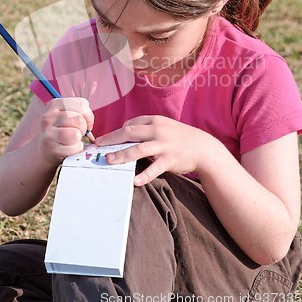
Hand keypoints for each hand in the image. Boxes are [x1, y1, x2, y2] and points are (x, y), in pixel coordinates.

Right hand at [38, 98, 93, 166]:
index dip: (89, 115)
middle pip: (79, 119)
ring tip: (72, 139)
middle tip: (78, 131)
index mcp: (55, 104)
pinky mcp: (52, 149)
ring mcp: (48, 133)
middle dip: (84, 127)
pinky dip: (76, 149)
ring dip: (79, 138)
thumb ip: (80, 111)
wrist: (44, 148)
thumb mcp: (67, 113)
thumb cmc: (61, 128)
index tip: (85, 121)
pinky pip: (74, 148)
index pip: (82, 104)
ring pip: (76, 134)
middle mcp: (49, 117)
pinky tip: (68, 147)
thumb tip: (90, 121)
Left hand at [96, 115, 213, 185]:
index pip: (130, 123)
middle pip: (129, 132)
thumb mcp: (164, 126)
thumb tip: (125, 132)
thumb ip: (147, 128)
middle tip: (98, 146)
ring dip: (122, 155)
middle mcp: (157, 130)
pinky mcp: (169, 159)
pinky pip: (154, 168)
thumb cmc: (179, 137)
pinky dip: (144, 175)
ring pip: (138, 149)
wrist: (203, 147)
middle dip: (112, 139)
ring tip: (109, 160)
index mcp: (154, 121)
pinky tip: (135, 181)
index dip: (116, 132)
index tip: (104, 140)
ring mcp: (163, 144)